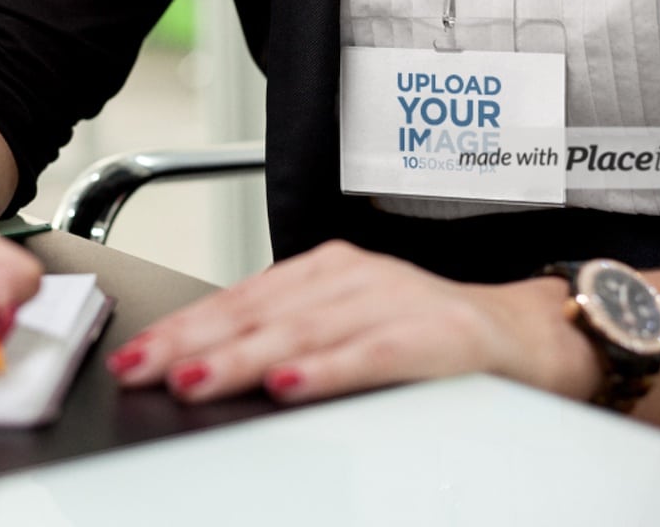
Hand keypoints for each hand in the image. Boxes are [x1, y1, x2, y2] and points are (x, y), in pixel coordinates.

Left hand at [107, 240, 602, 403]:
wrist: (523, 332)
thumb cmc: (426, 334)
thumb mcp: (346, 324)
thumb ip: (287, 336)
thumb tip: (206, 365)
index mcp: (324, 273)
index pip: (239, 298)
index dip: (184, 327)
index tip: (136, 354)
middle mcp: (351, 277)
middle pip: (259, 312)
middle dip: (193, 343)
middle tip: (142, 367)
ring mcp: (393, 300)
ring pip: (304, 331)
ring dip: (242, 357)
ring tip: (194, 379)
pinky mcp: (435, 334)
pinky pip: (372, 353)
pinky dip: (326, 369)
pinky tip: (288, 384)